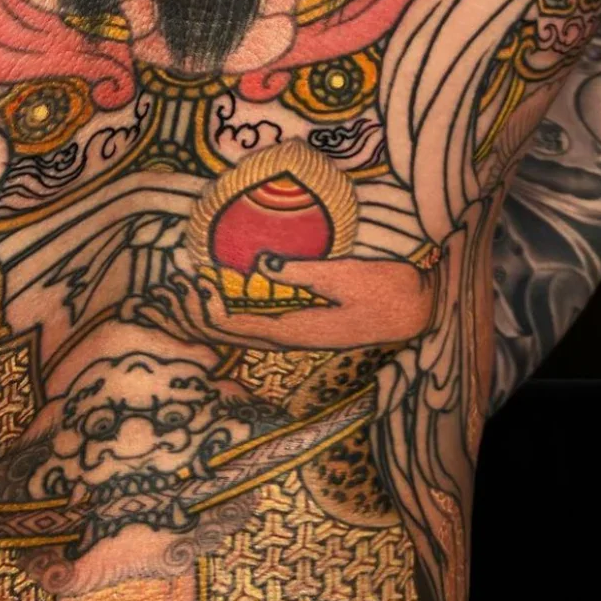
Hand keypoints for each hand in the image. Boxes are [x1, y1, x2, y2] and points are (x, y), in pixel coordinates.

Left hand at [141, 255, 436, 351]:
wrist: (419, 309)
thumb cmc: (385, 289)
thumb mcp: (344, 277)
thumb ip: (303, 273)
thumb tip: (260, 265)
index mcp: (299, 329)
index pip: (242, 323)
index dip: (211, 308)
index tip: (187, 288)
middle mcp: (297, 335)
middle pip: (242, 329)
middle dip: (210, 313)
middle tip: (181, 290)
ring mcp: (305, 330)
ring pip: (253, 324)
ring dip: (226, 310)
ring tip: (199, 291)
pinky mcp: (313, 322)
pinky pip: (269, 318)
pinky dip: (246, 307)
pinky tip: (238, 294)